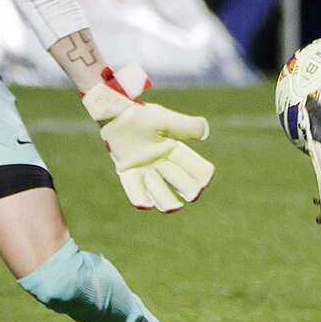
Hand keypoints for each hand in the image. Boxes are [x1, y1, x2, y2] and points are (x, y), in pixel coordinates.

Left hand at [83, 74, 214, 212]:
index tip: (205, 180)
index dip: (203, 174)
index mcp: (175, 150)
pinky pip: (134, 191)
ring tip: (174, 207)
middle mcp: (162, 163)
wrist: (115, 114)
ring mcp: (144, 170)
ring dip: (167, 199)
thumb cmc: (141, 115)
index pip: (195, 167)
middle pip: (181, 183)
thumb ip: (185, 125)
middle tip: (193, 194)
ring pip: (160, 192)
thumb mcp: (165, 119)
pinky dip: (140, 199)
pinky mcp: (127, 172)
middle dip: (188, 189)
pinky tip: (145, 205)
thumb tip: (205, 133)